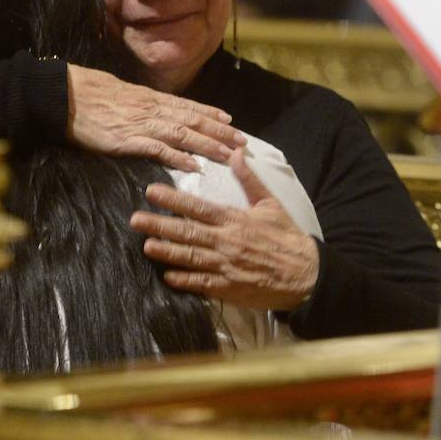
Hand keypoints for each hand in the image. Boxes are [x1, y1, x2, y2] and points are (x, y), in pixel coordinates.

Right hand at [67, 64, 244, 170]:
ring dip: (209, 144)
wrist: (65, 94)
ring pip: (184, 134)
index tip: (230, 120)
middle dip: (220, 131)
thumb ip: (136, 102)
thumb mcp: (118, 92)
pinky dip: (179, 157)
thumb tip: (146, 106)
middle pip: (193, 120)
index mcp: (149, 98)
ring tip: (228, 154)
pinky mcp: (128, 139)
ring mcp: (141, 124)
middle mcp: (151, 109)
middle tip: (241, 141)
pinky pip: (160, 149)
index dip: (210, 113)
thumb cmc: (87, 91)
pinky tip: (195, 165)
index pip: (187, 106)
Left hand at [130, 151, 319, 310]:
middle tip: (135, 219)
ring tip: (146, 246)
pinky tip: (168, 277)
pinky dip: (185, 281)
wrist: (305, 274)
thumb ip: (249, 179)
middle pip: (188, 232)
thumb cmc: (286, 236)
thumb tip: (235, 152)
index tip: (151, 192)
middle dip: (159, 225)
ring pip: (191, 258)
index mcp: (234, 220)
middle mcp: (227, 242)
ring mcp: (226, 266)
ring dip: (167, 252)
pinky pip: (203, 283)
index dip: (173, 199)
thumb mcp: (270, 203)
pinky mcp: (229, 288)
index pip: (198, 207)